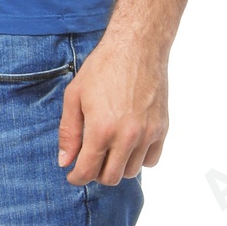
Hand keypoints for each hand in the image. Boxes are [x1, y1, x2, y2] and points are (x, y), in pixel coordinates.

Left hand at [57, 27, 168, 185]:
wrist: (137, 47)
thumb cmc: (103, 68)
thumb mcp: (74, 97)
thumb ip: (68, 132)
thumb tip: (65, 161)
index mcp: (101, 129)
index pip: (88, 171)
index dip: (76, 177)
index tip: (73, 174)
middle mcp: (126, 136)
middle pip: (110, 178)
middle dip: (96, 174)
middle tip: (90, 161)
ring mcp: (147, 133)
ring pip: (131, 172)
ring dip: (117, 166)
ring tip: (109, 149)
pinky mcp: (162, 128)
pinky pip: (151, 160)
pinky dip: (139, 158)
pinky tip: (128, 144)